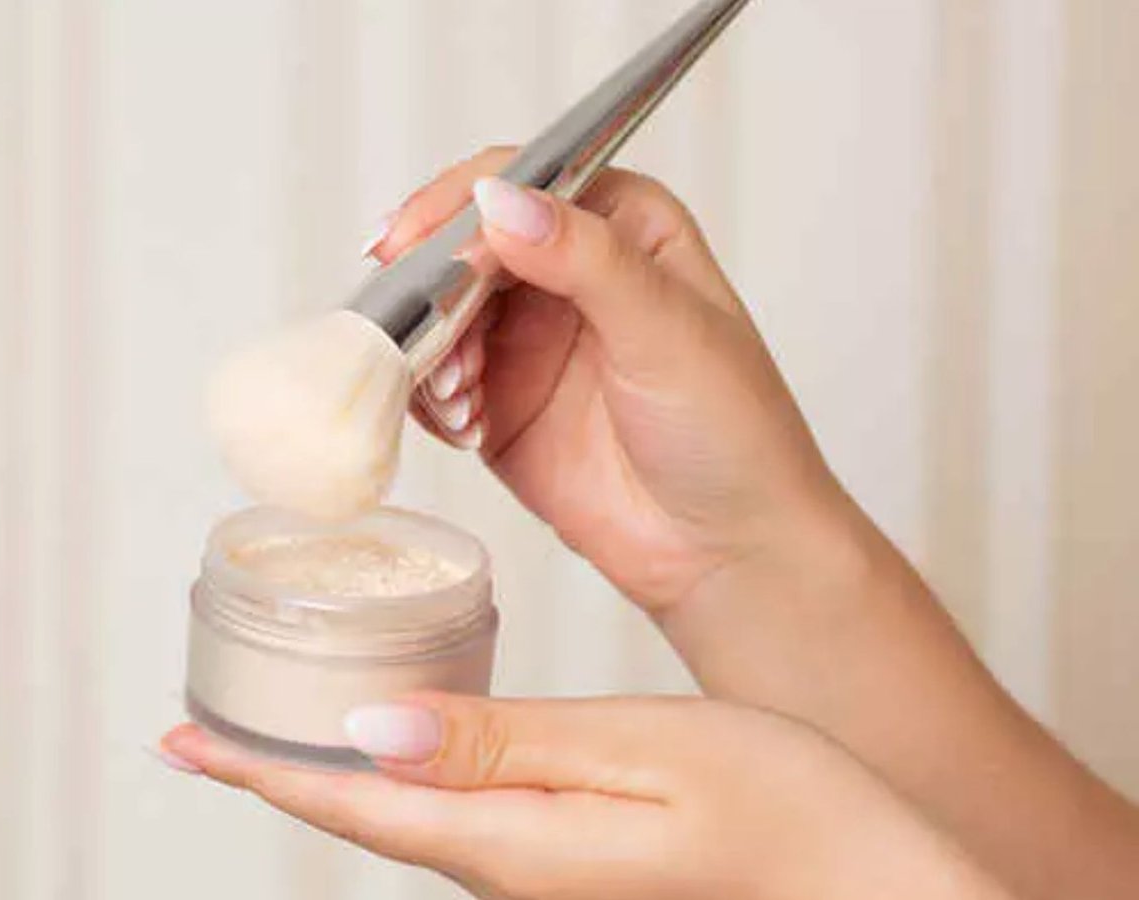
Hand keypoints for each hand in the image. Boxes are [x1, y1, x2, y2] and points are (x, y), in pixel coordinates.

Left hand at [160, 695, 1010, 899]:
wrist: (879, 886)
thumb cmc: (792, 815)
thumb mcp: (642, 752)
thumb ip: (502, 746)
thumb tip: (370, 733)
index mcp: (515, 844)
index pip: (352, 809)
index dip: (258, 774)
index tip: (177, 743)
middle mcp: (514, 874)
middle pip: (366, 822)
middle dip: (278, 774)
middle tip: (199, 731)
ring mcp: (545, 876)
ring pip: (408, 822)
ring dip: (332, 777)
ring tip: (273, 731)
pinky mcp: (574, 865)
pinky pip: (460, 821)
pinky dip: (401, 780)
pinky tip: (395, 749)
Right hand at [376, 149, 855, 613]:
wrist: (727, 552)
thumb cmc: (732, 433)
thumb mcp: (665, 330)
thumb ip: (584, 259)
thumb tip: (501, 200)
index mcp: (619, 224)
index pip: (520, 181)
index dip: (457, 206)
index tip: (413, 247)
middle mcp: (565, 271)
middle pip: (461, 245)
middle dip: (431, 287)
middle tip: (420, 332)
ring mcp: (526, 338)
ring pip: (437, 312)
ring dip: (430, 349)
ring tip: (462, 396)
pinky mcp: (498, 402)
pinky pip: (433, 380)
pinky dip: (430, 397)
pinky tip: (466, 426)